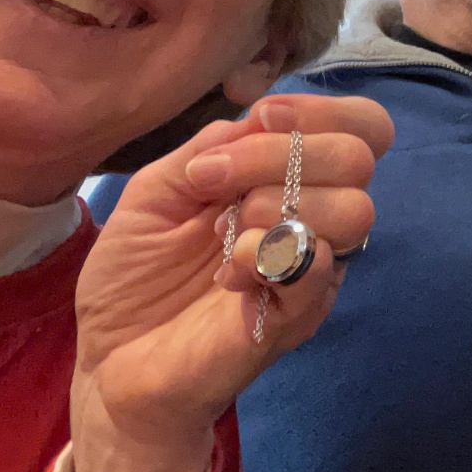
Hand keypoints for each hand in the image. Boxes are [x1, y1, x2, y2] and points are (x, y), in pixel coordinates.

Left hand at [70, 94, 394, 471]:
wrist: (110, 359)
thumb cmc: (136, 277)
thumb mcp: (159, 187)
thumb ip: (214, 146)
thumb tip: (263, 117)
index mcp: (291, 183)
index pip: (361, 128)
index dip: (321, 111)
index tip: (260, 118)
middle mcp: (314, 221)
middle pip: (358, 158)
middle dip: (279, 154)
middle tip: (212, 185)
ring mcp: (312, 271)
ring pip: (355, 210)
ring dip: (276, 205)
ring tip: (223, 235)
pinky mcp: (298, 316)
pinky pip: (316, 267)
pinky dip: (263, 256)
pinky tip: (225, 275)